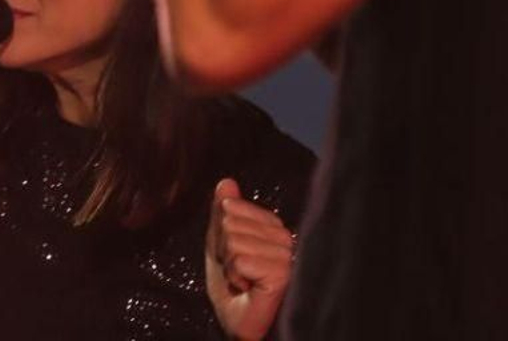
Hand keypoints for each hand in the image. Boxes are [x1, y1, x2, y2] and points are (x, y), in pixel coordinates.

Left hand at [205, 177, 295, 340]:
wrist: (241, 330)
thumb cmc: (235, 295)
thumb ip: (222, 215)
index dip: (221, 237)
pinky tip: (249, 289)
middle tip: (239, 274)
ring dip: (230, 267)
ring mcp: (287, 254)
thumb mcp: (221, 249)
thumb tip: (226, 182)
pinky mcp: (284, 272)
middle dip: (224, 251)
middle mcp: (285, 237)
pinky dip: (236, 277)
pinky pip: (241, 259)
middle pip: (231, 222)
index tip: (233, 260)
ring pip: (234, 240)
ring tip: (244, 283)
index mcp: (272, 228)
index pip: (233, 208)